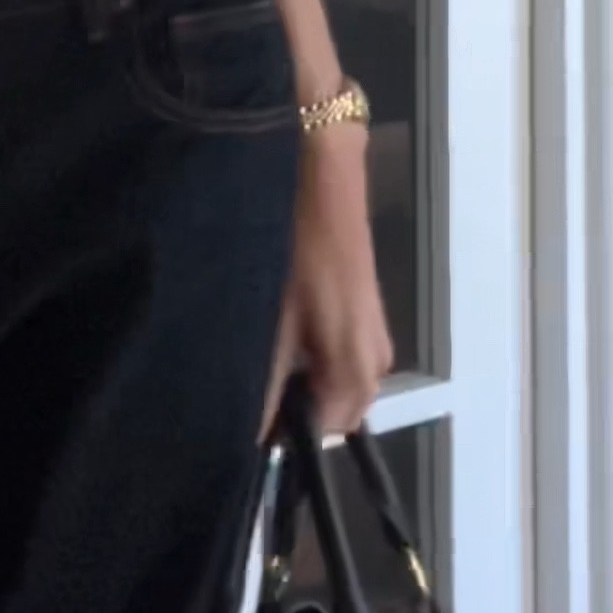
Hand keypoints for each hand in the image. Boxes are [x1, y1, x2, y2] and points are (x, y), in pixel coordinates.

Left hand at [261, 132, 394, 439]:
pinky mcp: (363, 314)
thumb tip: (252, 439)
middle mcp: (375, 363)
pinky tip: (274, 330)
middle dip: (289, 409)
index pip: (320, 437)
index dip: (279, 435)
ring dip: (295, 381)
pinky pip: (334, 358)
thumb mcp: (269, 321)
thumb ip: (264, 385)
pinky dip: (305, 357)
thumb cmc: (294, 246)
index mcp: (358, 372)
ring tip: (252, 351)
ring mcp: (372, 337)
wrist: (321, 172)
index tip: (238, 418)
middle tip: (242, 379)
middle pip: (330, 414)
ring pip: (330, 385)